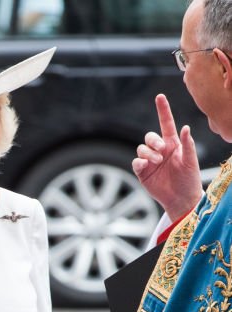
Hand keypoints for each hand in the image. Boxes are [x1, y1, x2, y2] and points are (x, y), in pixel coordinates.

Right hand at [132, 94, 201, 220]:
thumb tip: (186, 127)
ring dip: (148, 153)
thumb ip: (188, 144)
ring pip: (141, 149)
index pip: (166, 123)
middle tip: (161, 149)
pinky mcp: (143, 173)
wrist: (181, 199)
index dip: (163, 110)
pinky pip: (136, 162)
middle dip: (153, 140)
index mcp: (172, 144)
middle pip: (149, 137)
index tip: (160, 97)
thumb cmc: (189, 179)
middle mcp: (160, 150)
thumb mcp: (191, 160)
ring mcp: (150, 161)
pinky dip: (139, 162)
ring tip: (158, 161)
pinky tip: (146, 165)